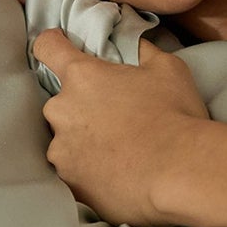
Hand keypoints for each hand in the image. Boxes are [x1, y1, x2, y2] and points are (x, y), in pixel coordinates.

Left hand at [32, 28, 209, 224]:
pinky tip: (116, 174)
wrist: (179, 173)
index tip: (61, 48)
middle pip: (61, 101)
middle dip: (82, 107)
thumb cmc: (175, 116)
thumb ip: (143, 51)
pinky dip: (89, 172)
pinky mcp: (69, 182)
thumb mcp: (169, 69)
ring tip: (119, 152)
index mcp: (82, 76)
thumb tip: (135, 45)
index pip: (47, 47)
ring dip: (84, 142)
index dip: (54, 45)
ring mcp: (61, 149)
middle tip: (116, 118)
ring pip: (65, 139)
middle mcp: (62, 110)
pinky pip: (73, 171)